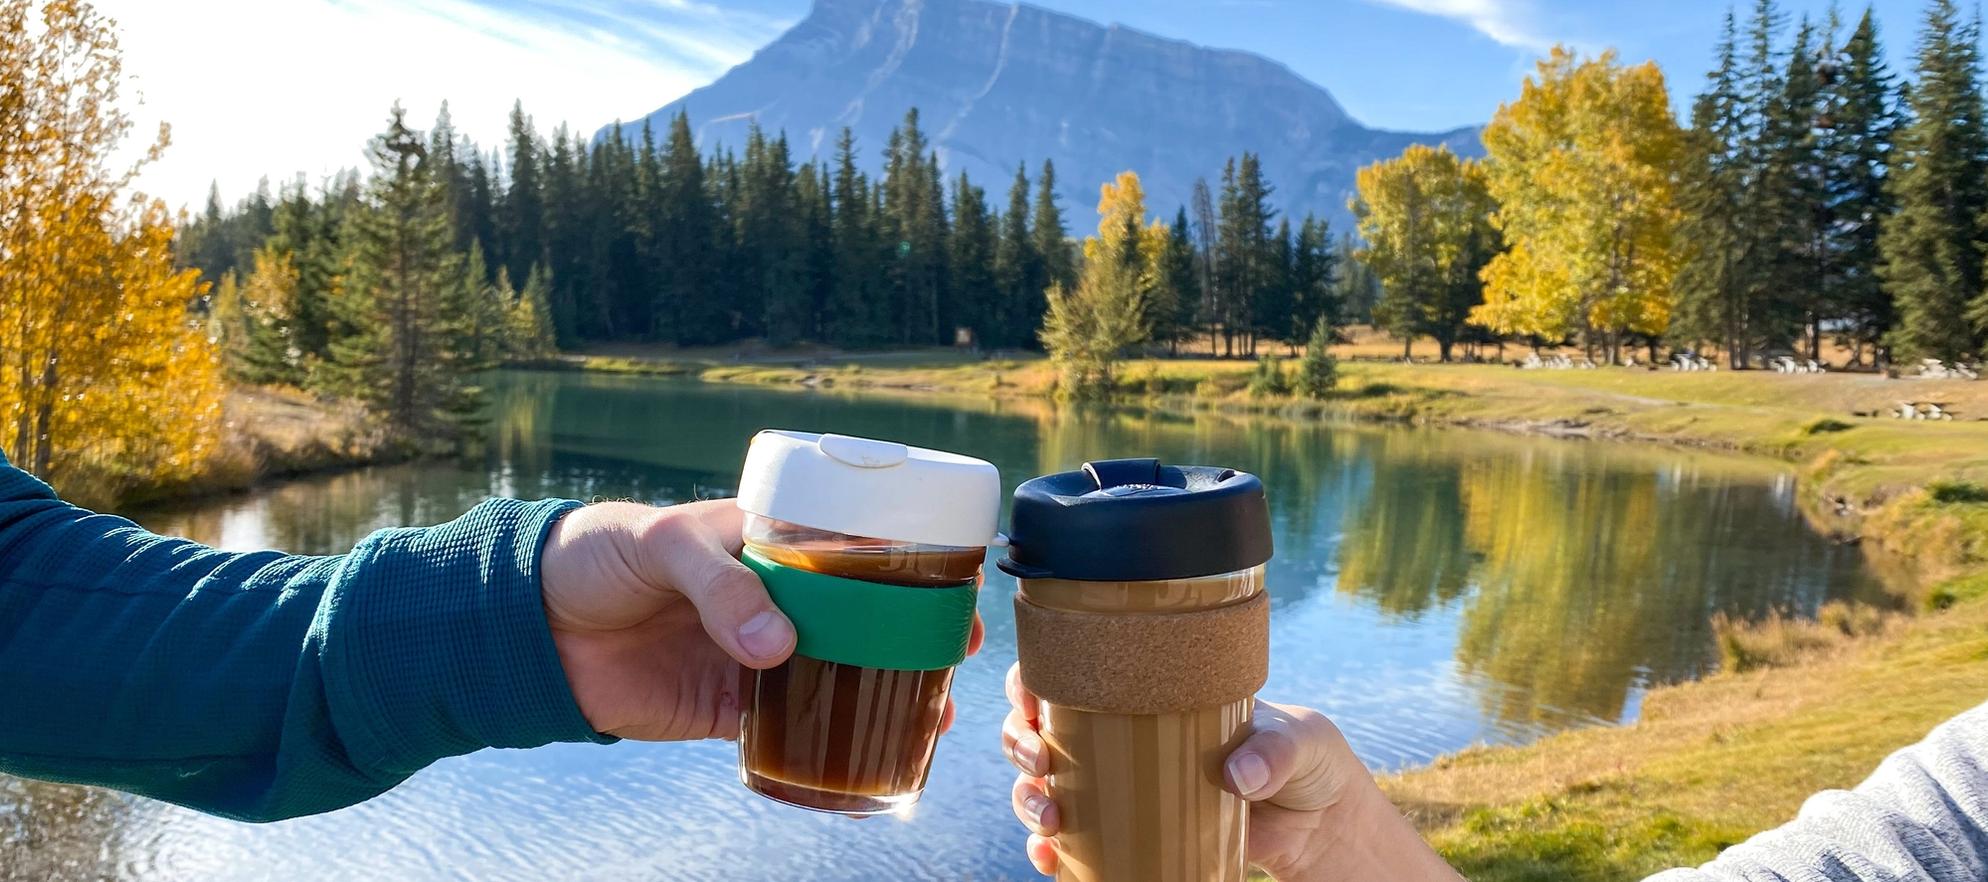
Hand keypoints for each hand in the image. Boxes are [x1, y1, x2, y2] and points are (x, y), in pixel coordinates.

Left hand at [540, 499, 982, 742]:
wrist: (528, 624)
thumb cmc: (596, 554)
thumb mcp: (662, 544)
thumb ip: (721, 586)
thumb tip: (778, 649)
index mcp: (767, 542)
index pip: (851, 548)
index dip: (906, 567)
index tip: (952, 584)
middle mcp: (772, 598)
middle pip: (859, 618)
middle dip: (913, 637)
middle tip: (955, 655)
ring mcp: (752, 654)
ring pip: (836, 675)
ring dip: (884, 692)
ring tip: (932, 713)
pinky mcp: (723, 707)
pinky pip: (785, 726)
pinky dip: (825, 740)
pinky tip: (869, 750)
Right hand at [1000, 664, 1460, 881]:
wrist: (1322, 824)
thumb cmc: (1310, 761)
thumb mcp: (1304, 742)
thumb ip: (1276, 751)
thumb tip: (1235, 776)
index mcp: (1154, 694)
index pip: (1078, 673)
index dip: (1036, 681)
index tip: (1030, 698)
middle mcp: (1126, 737)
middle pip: (1043, 730)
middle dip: (1021, 743)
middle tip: (1039, 760)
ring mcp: (1126, 789)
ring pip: (1048, 787)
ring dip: (1029, 799)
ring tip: (1049, 814)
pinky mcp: (1135, 836)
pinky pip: (1076, 844)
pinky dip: (1051, 852)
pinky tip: (1050, 858)